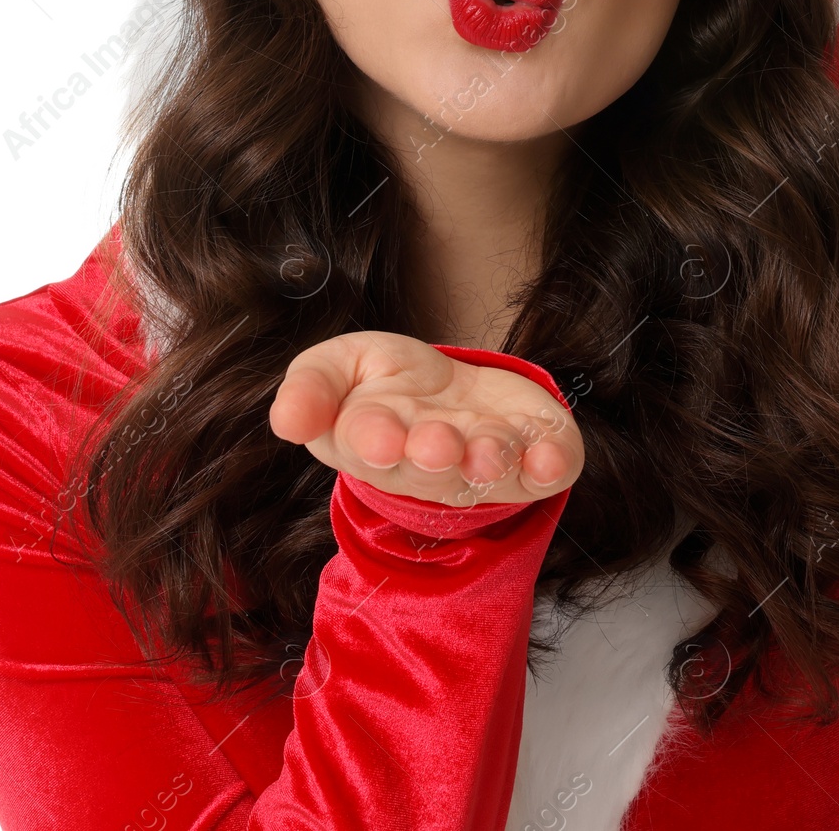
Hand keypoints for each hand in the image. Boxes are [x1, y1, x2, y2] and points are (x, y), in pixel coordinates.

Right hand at [268, 330, 582, 505]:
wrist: (450, 391)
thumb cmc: (384, 382)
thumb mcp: (337, 365)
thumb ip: (310, 387)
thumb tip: (286, 419)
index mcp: (373, 440)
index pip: (369, 443)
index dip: (376, 442)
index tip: (382, 438)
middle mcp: (429, 463)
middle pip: (432, 466)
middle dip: (437, 454)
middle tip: (437, 443)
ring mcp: (482, 465)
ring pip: (488, 472)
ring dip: (490, 462)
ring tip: (490, 449)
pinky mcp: (532, 461)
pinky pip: (546, 471)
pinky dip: (552, 464)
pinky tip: (552, 455)